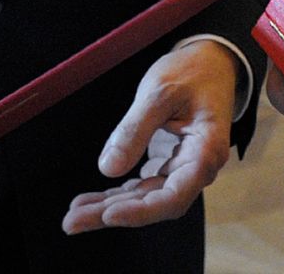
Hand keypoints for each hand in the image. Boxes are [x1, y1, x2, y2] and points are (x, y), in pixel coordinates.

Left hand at [62, 41, 238, 234]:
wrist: (210, 61)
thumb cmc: (191, 71)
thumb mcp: (159, 92)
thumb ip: (135, 130)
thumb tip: (108, 168)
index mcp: (206, 152)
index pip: (173, 197)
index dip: (141, 211)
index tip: (108, 215)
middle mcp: (198, 168)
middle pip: (155, 204)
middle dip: (112, 213)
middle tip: (73, 221)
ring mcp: (184, 168)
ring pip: (145, 198)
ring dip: (110, 206)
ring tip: (74, 214)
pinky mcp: (170, 164)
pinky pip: (144, 185)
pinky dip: (118, 193)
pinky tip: (93, 200)